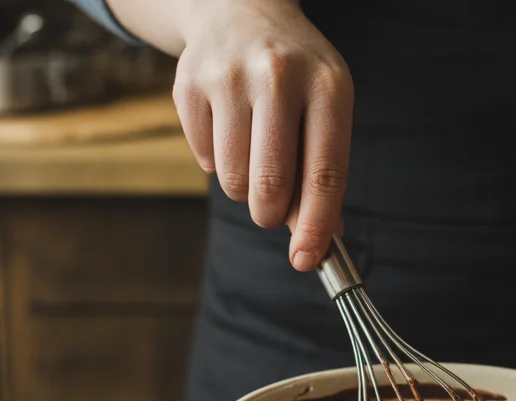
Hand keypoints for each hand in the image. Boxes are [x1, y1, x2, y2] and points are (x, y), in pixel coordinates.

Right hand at [171, 0, 352, 269]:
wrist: (240, 8)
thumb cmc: (296, 75)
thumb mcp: (326, 108)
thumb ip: (325, 172)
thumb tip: (319, 239)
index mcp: (327, 85)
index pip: (324, 173)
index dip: (316, 227)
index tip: (307, 261)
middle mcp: (278, 76)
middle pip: (270, 185)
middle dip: (271, 214)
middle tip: (272, 209)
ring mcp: (228, 77)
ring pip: (232, 180)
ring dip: (244, 187)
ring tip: (254, 155)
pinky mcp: (188, 84)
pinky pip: (204, 159)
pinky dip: (218, 161)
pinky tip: (229, 128)